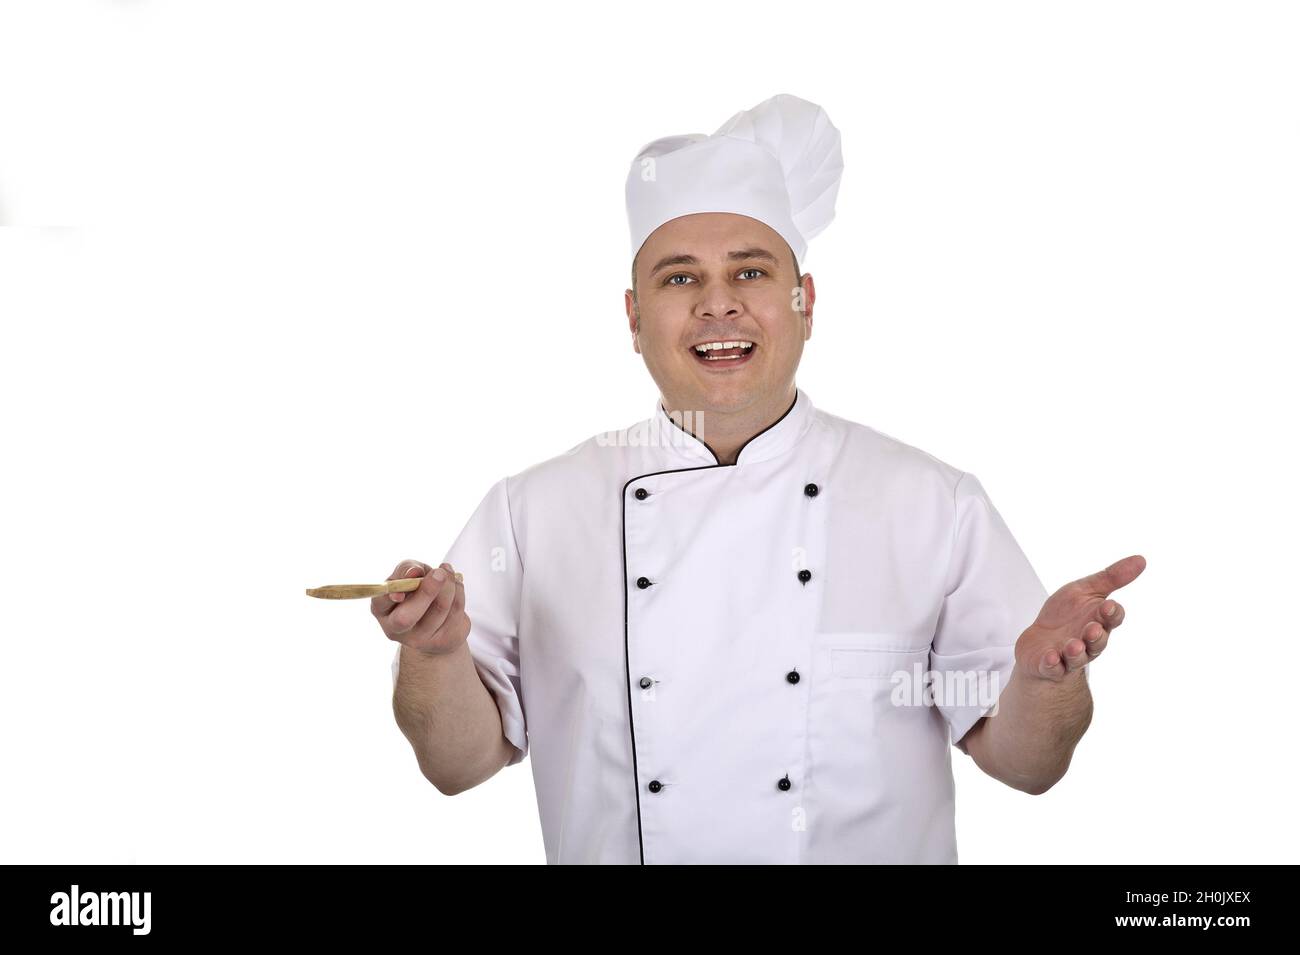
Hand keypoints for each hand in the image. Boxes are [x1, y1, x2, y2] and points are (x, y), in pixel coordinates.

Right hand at [371, 559, 468, 655]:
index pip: (381, 603)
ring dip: (449, 585)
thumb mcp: (409, 574)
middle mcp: (396, 629)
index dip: (392, 593)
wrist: (436, 619)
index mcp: (382, 609)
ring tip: (449, 573)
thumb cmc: (416, 590)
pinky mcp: (444, 642)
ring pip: (439, 609)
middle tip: (440, 573)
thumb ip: (407, 569)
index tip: (409, 578)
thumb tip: (414, 572)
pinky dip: (459, 593)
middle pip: (407, 617)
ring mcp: (420, 640)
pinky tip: (456, 588)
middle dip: (427, 591)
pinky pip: (457, 613)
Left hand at [1015, 554, 1145, 681]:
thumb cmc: (1064, 616)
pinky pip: (1052, 667)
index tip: (1108, 606)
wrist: (1038, 642)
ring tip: (1073, 645)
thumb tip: (1141, 559)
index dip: (1112, 614)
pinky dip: (1051, 663)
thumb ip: (1110, 578)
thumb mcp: (1084, 591)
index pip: (1112, 618)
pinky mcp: (1049, 665)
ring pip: (1078, 657)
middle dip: (1096, 635)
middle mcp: (1087, 641)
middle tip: (1093, 628)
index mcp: (1098, 621)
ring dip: (1076, 652)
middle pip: (1097, 641)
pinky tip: (1050, 658)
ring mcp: (1068, 655)